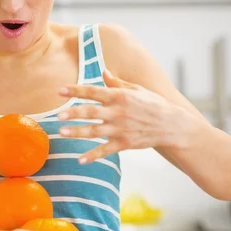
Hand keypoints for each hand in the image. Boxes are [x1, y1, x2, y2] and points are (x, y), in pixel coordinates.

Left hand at [58, 68, 187, 162]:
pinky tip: (80, 160)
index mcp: (120, 96)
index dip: (75, 90)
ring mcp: (121, 129)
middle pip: (91, 112)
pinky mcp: (125, 143)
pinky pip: (105, 150)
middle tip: (58, 116)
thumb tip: (103, 71)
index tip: (59, 90)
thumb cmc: (154, 104)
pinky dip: (93, 156)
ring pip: (95, 131)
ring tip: (62, 133)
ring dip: (77, 132)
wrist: (172, 125)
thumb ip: (117, 82)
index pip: (93, 91)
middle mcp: (118, 112)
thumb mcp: (137, 89)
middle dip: (73, 113)